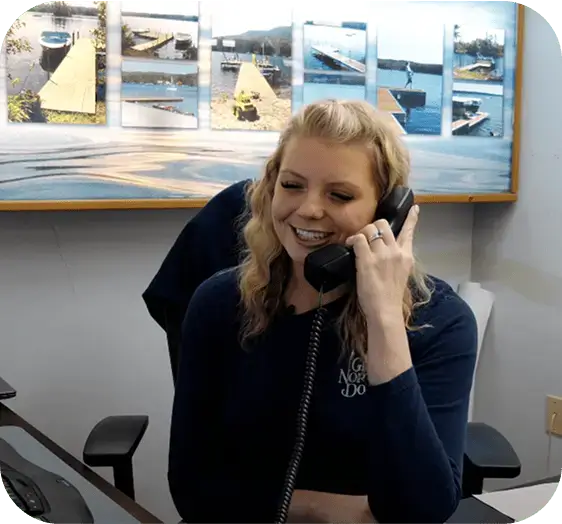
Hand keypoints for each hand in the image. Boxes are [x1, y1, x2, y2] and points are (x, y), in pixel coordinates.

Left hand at [345, 205, 419, 322]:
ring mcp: (381, 255)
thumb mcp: (401, 275)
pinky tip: (350, 245)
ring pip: (370, 229)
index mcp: (406, 256)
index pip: (409, 232)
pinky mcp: (367, 260)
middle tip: (366, 237)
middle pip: (384, 225)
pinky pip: (359, 239)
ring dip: (361, 234)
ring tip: (356, 244)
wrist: (386, 310)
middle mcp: (396, 252)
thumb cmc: (391, 297)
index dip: (411, 219)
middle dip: (372, 227)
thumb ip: (397, 261)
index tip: (414, 208)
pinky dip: (352, 240)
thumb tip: (387, 252)